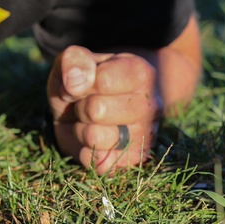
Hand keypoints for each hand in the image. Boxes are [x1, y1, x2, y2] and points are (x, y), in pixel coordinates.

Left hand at [47, 45, 160, 172]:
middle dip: (80, 107)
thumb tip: (75, 85)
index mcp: (141, 73)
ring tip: (91, 122)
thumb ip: (74, 60)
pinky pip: (98, 164)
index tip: (84, 83)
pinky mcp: (133, 162)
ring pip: (95, 138)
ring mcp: (145, 136)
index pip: (102, 81)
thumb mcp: (73, 60)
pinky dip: (85, 153)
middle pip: (96, 110)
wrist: (88, 109)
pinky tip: (93, 142)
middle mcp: (151, 105)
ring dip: (81, 130)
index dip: (80, 83)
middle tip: (87, 104)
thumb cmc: (83, 82)